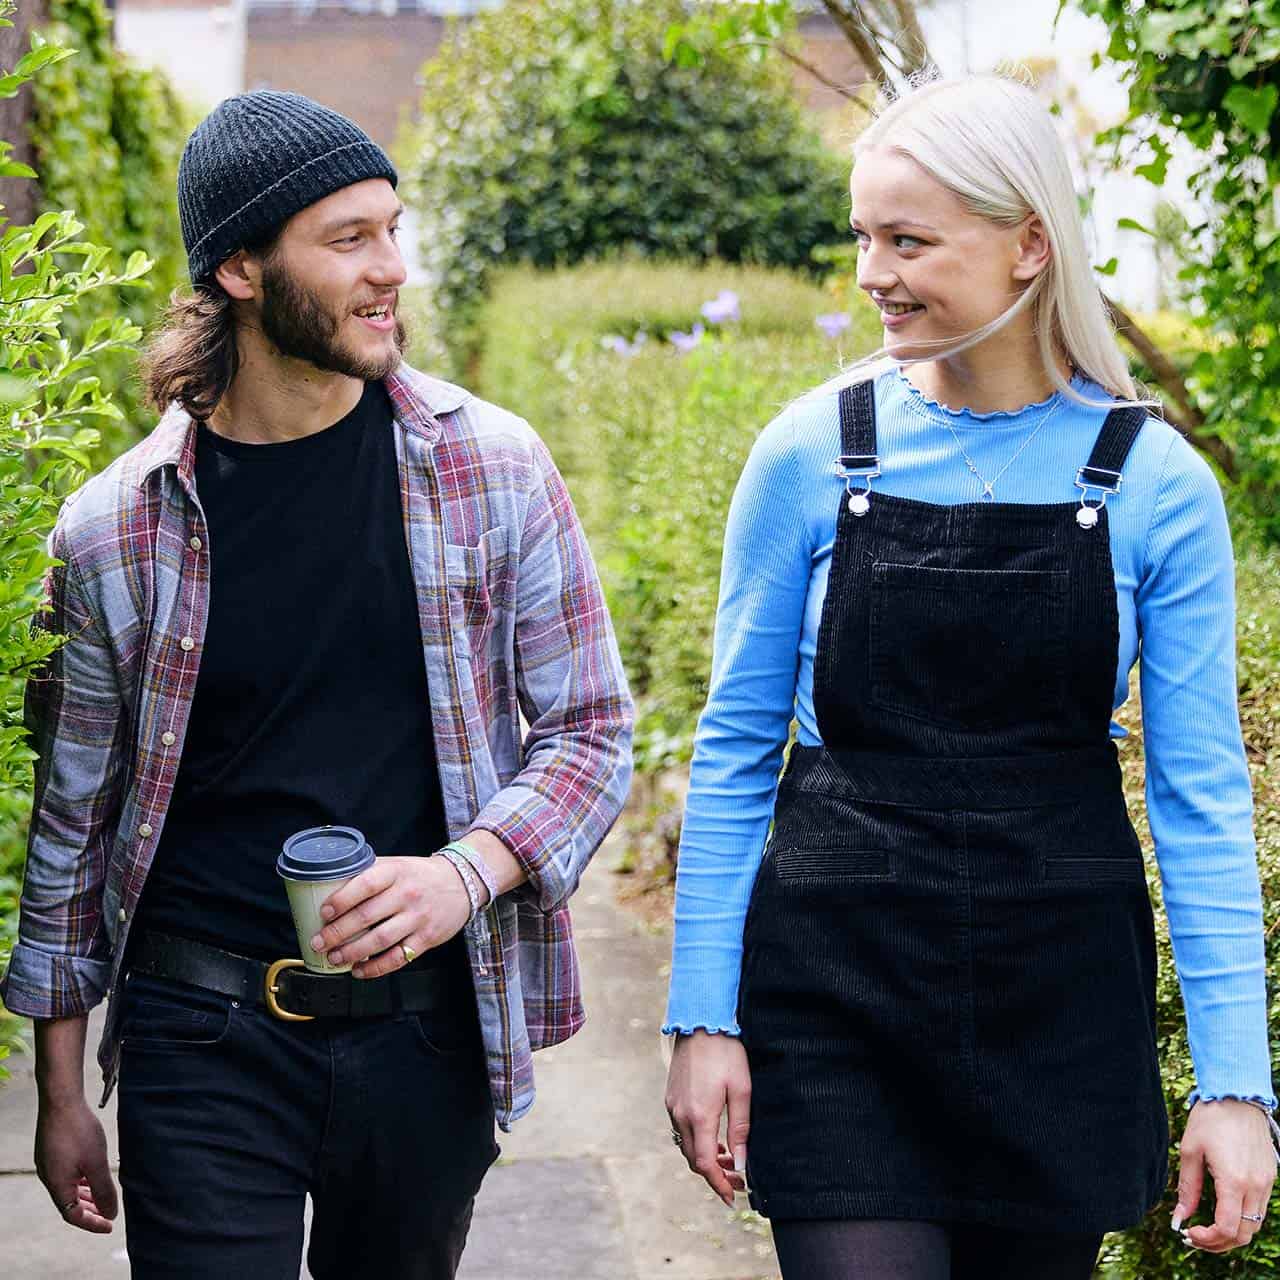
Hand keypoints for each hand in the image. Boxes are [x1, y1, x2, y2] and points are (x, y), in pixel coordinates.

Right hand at [35, 1097, 117, 1233]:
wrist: (61, 1100)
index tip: (110, 1226)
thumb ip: (104, 1190)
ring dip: (86, 1195)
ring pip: (69, 1188)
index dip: (92, 1223)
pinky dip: (81, 1180)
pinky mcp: (52, 1151)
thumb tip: (110, 1213)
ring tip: (103, 1197)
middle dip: (90, 1211)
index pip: (73, 1215)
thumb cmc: (78, 1131)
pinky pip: (67, 1174)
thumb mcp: (96, 1163)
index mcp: (58, 1185)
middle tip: (108, 1214)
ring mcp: (50, 1164)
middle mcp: (50, 1178)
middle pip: (69, 1204)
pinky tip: (93, 1173)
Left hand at [310, 855, 471, 978]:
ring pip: (380, 940)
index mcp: (397, 872)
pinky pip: (398, 958)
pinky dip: (376, 968)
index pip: (365, 885)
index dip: (341, 900)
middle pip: (366, 916)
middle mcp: (408, 894)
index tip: (324, 912)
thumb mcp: (397, 864)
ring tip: (334, 957)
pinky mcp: (427, 939)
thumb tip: (331, 887)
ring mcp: (419, 918)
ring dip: (352, 953)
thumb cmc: (421, 875)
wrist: (462, 882)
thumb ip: (370, 873)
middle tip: (319, 942)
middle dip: (337, 933)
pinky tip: (360, 970)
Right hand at [665, 1030, 751, 1207]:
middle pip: (693, 1159)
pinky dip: (697, 1142)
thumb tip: (741, 1162)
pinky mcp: (671, 1098)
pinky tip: (715, 1139)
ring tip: (730, 1160)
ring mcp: (673, 1106)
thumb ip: (740, 1129)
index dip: (718, 1184)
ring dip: (706, 1158)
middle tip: (738, 1180)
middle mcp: (680, 1114)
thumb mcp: (742, 1090)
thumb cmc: (725, 1052)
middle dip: (715, 1175)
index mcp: (699, 1115)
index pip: (704, 1164)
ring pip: (686, 1146)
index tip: (733, 1197)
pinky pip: (682, 1130)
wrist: (700, 1023)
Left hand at [1173, 1099, 1275, 1252]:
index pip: (1228, 1228)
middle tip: (1195, 1236)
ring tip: (1207, 1227)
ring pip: (1255, 1225)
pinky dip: (1243, 1218)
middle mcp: (1256, 1186)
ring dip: (1232, 1233)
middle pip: (1244, 1234)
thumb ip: (1187, 1188)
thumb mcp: (1190, 1151)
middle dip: (1219, 1242)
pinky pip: (1259, 1209)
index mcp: (1234, 1181)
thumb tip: (1179, 1218)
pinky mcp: (1270, 1177)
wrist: (1237, 1096)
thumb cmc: (1210, 1119)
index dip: (1208, 1239)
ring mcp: (1266, 1183)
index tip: (1189, 1233)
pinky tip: (1223, 1210)